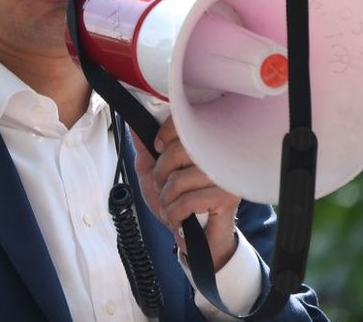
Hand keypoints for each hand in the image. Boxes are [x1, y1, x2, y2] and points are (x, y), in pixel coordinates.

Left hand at [131, 116, 240, 270]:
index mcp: (203, 144)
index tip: (158, 148)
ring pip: (179, 179)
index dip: (165, 132)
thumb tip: (134, 126)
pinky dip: (174, 213)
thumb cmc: (180, 204)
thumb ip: (145, 150)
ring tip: (172, 206)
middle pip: (178, 151)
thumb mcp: (153, 174)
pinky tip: (180, 218)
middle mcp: (218, 156)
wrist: (196, 239)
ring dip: (167, 199)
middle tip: (165, 186)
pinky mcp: (227, 197)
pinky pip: (187, 201)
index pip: (185, 122)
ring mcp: (225, 176)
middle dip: (160, 174)